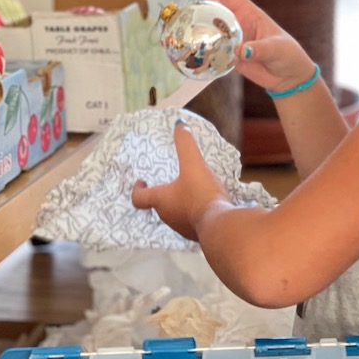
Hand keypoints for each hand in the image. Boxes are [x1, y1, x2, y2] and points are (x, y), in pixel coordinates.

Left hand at [131, 120, 230, 240]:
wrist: (221, 224)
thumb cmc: (201, 193)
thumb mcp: (194, 164)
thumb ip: (185, 144)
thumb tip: (179, 125)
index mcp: (161, 200)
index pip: (139, 198)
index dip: (138, 189)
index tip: (141, 181)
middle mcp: (168, 217)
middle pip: (158, 205)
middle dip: (162, 194)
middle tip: (170, 182)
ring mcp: (182, 228)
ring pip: (175, 214)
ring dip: (179, 204)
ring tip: (190, 191)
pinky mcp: (198, 234)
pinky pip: (192, 221)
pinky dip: (195, 212)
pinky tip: (206, 205)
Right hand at [184, 0, 315, 92]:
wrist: (289, 76)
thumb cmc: (287, 55)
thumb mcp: (276, 49)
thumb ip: (259, 49)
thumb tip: (241, 52)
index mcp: (249, 14)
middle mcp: (238, 25)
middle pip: (213, 12)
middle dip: (195, 9)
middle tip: (176, 11)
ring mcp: (233, 41)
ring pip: (210, 34)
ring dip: (195, 33)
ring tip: (176, 33)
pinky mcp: (231, 57)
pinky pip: (213, 54)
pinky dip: (202, 54)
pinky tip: (190, 57)